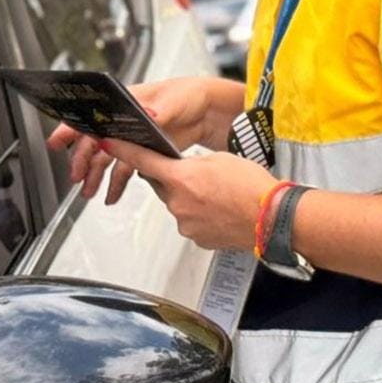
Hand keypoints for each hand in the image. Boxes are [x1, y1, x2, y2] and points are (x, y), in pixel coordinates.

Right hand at [44, 77, 226, 205]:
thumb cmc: (189, 95)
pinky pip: (124, 169)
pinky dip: (116, 183)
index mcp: (126, 101)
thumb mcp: (174, 100)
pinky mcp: (144, 152)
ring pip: (106, 157)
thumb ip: (160, 110)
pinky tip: (111, 194)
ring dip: (95, 175)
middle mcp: (124, 119)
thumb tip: (150, 115)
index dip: (73, 127)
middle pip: (95, 140)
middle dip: (82, 160)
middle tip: (76, 176)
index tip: (57, 140)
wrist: (208, 110)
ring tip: (88, 192)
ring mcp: (133, 137)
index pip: (93, 113)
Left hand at [102, 140, 274, 250]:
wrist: (272, 218)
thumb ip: (195, 163)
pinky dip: (200, 214)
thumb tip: (186, 169)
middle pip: (161, 185)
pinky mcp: (197, 238)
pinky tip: (219, 209)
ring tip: (217, 195)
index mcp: (182, 178)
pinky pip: (190, 221)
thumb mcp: (220, 159)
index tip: (109, 144)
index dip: (123, 151)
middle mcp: (178, 203)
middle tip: (196, 174)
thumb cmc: (253, 187)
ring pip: (177, 204)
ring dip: (189, 198)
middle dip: (172, 178)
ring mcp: (186, 223)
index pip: (143, 161)